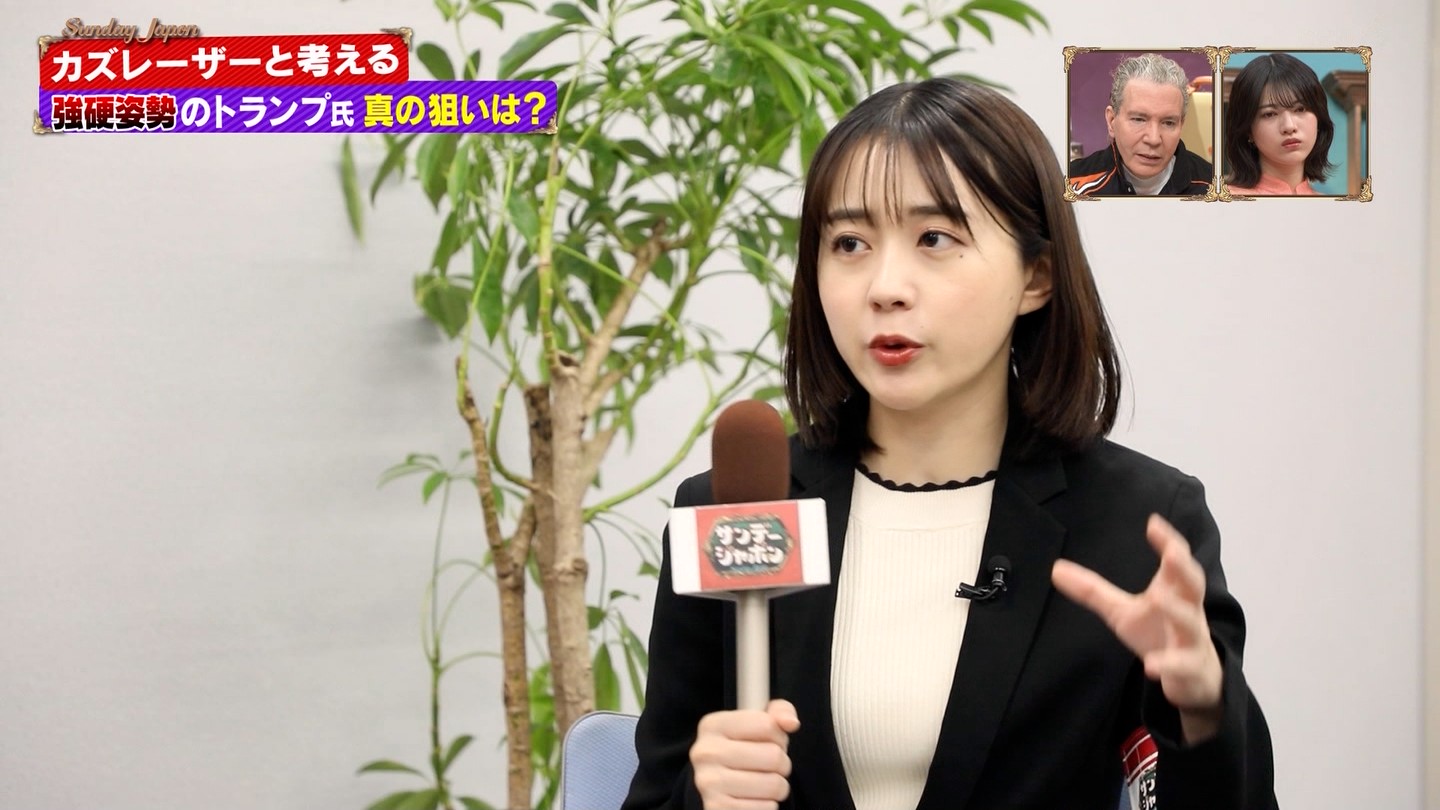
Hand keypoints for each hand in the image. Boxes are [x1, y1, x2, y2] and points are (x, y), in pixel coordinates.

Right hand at [690, 699, 799, 809]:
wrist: (720, 787)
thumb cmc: (745, 750)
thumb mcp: (759, 723)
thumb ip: (779, 712)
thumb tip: (790, 723)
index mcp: (712, 725)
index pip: (767, 725)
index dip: (779, 736)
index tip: (771, 741)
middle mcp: (705, 752)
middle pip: (773, 756)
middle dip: (782, 763)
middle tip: (770, 766)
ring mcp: (709, 783)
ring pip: (774, 785)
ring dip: (778, 786)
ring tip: (765, 782)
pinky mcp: (717, 809)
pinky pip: (766, 808)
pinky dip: (768, 805)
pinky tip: (755, 799)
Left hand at [1051, 514, 1223, 742]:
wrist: (1192, 679)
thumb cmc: (1159, 634)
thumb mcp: (1122, 612)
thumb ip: (1093, 591)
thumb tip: (1056, 569)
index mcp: (1174, 591)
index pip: (1176, 562)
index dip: (1168, 541)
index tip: (1152, 522)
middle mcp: (1188, 610)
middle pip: (1194, 584)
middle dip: (1184, 567)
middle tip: (1172, 553)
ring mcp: (1191, 640)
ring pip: (1190, 623)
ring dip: (1177, 611)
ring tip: (1158, 599)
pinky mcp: (1190, 669)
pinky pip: (1183, 666)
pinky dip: (1169, 665)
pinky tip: (1151, 666)